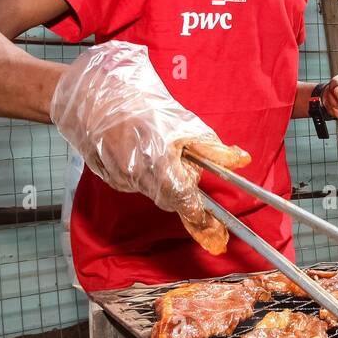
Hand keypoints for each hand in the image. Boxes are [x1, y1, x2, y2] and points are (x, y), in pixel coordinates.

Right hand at [50, 41, 250, 253]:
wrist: (96, 98)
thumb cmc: (145, 109)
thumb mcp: (186, 124)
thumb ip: (213, 149)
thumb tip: (241, 160)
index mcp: (161, 168)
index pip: (187, 205)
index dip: (203, 224)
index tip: (217, 240)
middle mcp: (139, 180)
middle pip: (171, 197)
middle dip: (181, 184)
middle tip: (180, 157)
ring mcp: (121, 181)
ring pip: (153, 188)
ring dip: (161, 175)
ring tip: (154, 143)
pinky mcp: (109, 177)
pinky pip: (135, 181)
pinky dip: (143, 170)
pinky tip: (139, 147)